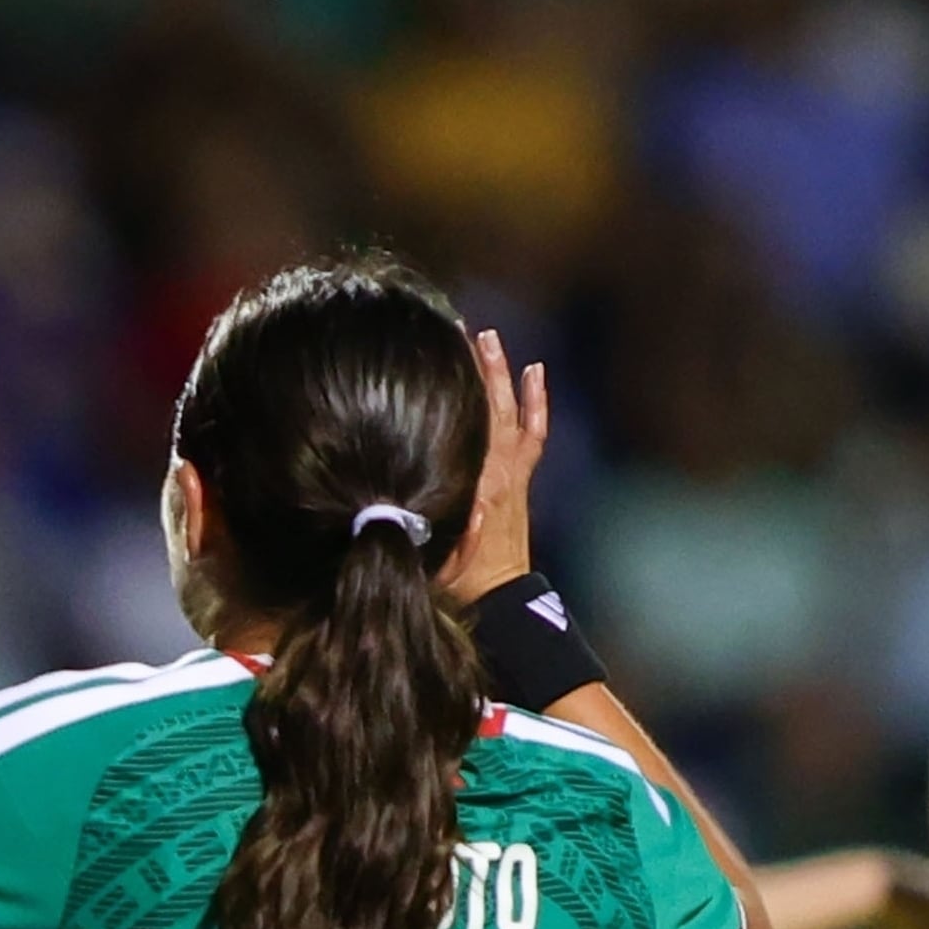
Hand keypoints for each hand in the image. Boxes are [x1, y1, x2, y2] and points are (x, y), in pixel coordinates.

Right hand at [439, 328, 546, 605]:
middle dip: (480, 368)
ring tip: (490, 339)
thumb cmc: (457, 579)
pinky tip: (533, 371)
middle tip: (465, 331)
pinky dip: (536, 400)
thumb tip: (392, 497)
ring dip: (502, 375)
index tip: (442, 355)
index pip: (469, 425)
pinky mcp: (521, 478)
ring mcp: (514, 472)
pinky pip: (533, 431)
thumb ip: (417, 525)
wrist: (499, 596)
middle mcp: (498, 470)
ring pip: (512, 412)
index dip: (458, 390)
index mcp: (477, 484)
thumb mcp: (430, 554)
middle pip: (491, 407)